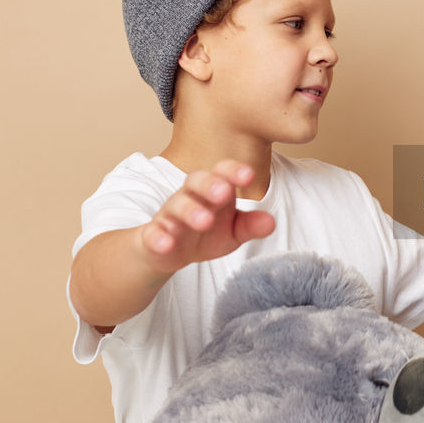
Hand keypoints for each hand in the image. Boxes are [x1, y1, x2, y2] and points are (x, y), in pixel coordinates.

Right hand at [139, 160, 274, 271]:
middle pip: (196, 180)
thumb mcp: (233, 231)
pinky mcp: (153, 234)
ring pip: (177, 205)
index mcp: (213, 189)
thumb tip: (270, 222)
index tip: (248, 175)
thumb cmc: (207, 233)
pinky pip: (152, 232)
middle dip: (210, 184)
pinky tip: (166, 243)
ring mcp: (170, 214)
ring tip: (204, 221)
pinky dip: (158, 237)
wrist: (170, 251)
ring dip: (190, 211)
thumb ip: (251, 225)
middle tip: (224, 193)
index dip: (234, 171)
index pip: (222, 172)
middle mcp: (190, 196)